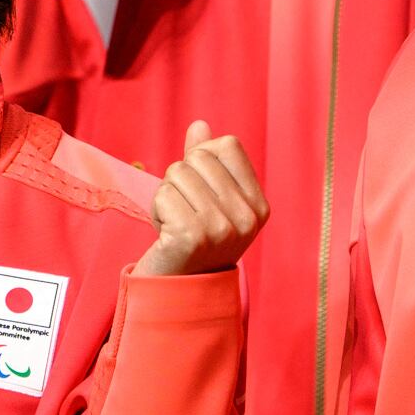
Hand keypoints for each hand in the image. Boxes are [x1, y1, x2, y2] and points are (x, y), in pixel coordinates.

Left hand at [134, 122, 267, 278]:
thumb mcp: (207, 198)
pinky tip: (166, 235)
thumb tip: (200, 125)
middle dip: (180, 181)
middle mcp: (246, 218)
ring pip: (176, 173)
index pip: (227, 145)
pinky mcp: (192, 236)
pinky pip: (162, 194)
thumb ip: (205, 161)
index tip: (202, 194)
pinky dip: (156, 211)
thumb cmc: (192, 239)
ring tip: (176, 224)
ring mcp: (221, 228)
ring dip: (166, 196)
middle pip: (197, 158)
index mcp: (258, 206)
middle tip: (185, 214)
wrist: (178, 290)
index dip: (202, 160)